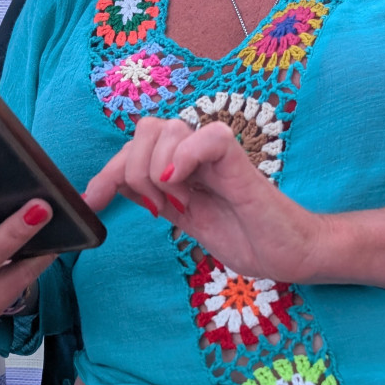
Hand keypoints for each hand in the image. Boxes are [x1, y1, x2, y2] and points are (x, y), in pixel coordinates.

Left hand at [82, 117, 326, 281]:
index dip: (108, 172)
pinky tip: (181, 188)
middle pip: (144, 130)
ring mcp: (217, 154)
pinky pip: (205, 137)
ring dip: (156, 171)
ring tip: (177, 204)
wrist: (291, 254)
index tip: (93, 202)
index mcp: (185, 166)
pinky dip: (184, 159)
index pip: (135, 149)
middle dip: (131, 171)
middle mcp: (198, 153)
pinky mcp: (239, 160)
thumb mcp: (189, 222)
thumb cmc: (249, 238)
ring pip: (165, 130)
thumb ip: (158, 198)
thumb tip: (120, 182)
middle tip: (154, 208)